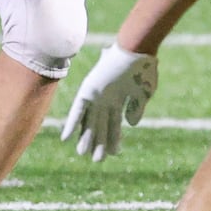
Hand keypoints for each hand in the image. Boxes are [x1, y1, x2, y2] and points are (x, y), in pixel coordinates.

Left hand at [59, 43, 157, 160]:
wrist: (136, 49)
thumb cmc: (144, 68)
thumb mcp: (144, 92)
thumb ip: (137, 108)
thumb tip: (131, 124)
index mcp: (120, 98)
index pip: (115, 124)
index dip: (114, 139)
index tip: (114, 154)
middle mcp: (106, 98)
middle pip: (101, 125)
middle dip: (100, 143)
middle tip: (98, 160)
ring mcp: (96, 95)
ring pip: (89, 121)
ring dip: (86, 137)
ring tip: (83, 153)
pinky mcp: (88, 90)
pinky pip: (77, 110)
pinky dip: (72, 124)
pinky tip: (66, 137)